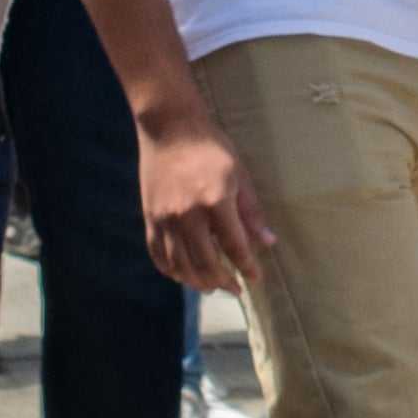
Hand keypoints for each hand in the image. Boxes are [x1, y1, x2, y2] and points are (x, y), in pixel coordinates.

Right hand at [133, 106, 279, 286]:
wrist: (169, 127)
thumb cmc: (211, 148)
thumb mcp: (239, 175)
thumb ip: (251, 213)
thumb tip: (267, 243)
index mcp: (215, 201)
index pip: (234, 247)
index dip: (247, 267)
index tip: (255, 279)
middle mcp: (188, 215)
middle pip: (205, 263)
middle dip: (223, 281)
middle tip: (235, 289)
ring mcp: (165, 219)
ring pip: (180, 265)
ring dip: (197, 282)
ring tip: (211, 286)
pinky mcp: (149, 218)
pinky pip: (158, 254)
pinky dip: (171, 270)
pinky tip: (182, 275)